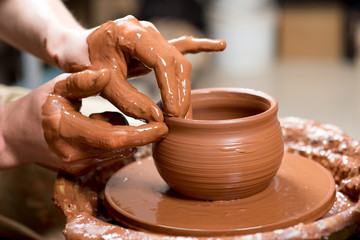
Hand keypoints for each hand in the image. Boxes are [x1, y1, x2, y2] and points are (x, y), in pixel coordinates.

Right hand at [0, 69, 166, 174]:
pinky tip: (105, 127)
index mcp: (66, 130)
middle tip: (161, 126)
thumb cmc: (40, 105)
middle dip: (143, 137)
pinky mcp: (81, 169)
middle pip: (120, 148)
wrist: (18, 136)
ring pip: (116, 151)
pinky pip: (108, 155)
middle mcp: (72, 154)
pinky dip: (116, 141)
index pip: (114, 137)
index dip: (142, 134)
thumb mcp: (58, 87)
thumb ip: (82, 81)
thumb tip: (108, 73)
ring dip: (128, 137)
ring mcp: (77, 165)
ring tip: (121, 119)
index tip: (163, 126)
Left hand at [54, 16, 225, 120]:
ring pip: (178, 62)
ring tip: (186, 114)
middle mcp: (145, 30)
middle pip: (175, 62)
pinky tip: (219, 46)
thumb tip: (158, 119)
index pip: (162, 61)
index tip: (173, 114)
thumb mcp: (102, 84)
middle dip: (181, 94)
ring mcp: (152, 35)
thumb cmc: (82, 61)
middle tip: (180, 121)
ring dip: (184, 88)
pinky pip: (180, 45)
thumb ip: (129, 101)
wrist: (74, 47)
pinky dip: (199, 48)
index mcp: (130, 33)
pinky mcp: (154, 44)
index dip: (171, 89)